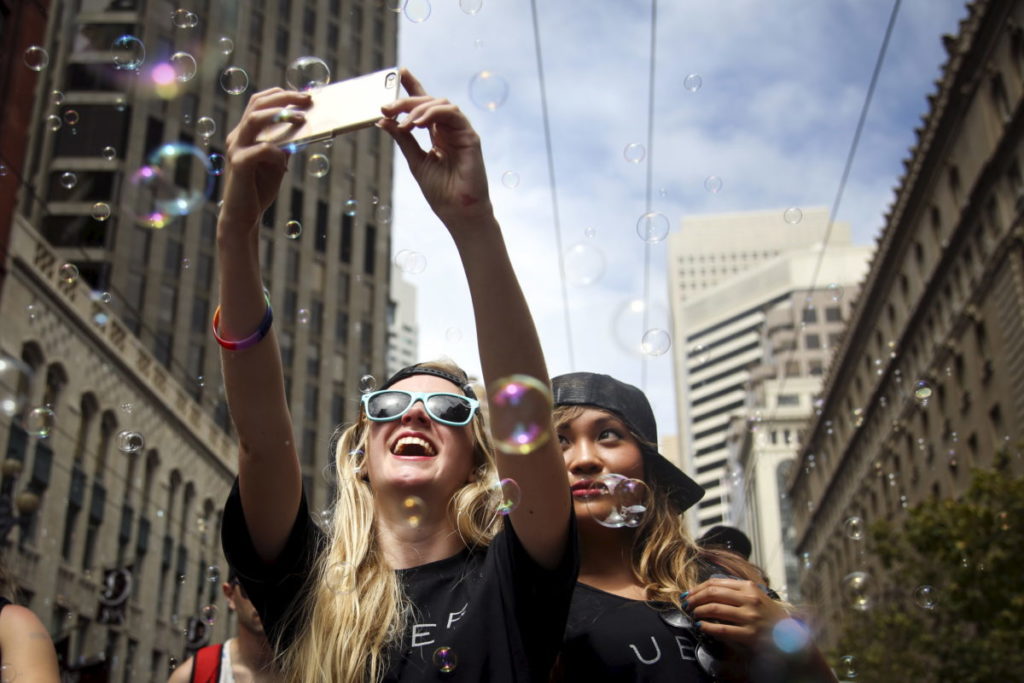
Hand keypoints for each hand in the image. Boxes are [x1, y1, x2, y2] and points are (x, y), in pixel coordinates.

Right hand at [220, 88, 311, 235]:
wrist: (243, 216)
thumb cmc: (259, 188)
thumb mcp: (277, 163)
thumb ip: (285, 145)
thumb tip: (305, 128)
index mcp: (245, 133)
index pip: (259, 102)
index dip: (280, 94)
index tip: (303, 94)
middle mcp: (238, 137)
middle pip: (258, 104)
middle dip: (284, 97)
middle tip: (308, 99)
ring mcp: (235, 149)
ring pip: (254, 119)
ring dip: (280, 115)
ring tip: (301, 118)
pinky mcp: (238, 165)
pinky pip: (260, 150)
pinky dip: (277, 151)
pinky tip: (285, 163)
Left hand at [378, 68, 491, 227]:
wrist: (458, 212)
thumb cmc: (441, 192)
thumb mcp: (415, 161)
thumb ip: (403, 139)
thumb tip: (384, 120)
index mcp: (438, 136)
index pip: (425, 106)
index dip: (414, 87)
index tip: (400, 73)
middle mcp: (449, 130)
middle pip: (429, 102)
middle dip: (406, 100)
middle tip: (387, 107)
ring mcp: (461, 132)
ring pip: (441, 104)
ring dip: (418, 108)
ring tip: (403, 121)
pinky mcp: (470, 137)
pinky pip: (453, 114)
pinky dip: (433, 113)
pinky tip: (418, 122)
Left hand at [684, 577, 788, 647]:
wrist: (789, 635)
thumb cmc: (768, 615)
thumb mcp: (755, 595)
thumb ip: (735, 590)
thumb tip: (707, 589)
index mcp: (749, 587)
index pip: (716, 583)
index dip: (698, 587)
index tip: (689, 593)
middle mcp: (749, 599)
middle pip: (713, 593)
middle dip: (695, 598)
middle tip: (687, 603)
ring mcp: (750, 617)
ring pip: (715, 609)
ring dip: (699, 611)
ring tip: (694, 613)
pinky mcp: (749, 635)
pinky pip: (722, 629)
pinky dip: (708, 627)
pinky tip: (701, 626)